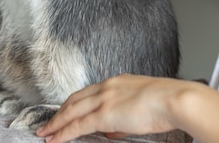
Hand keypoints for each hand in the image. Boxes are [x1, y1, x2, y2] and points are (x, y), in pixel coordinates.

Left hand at [36, 74, 185, 142]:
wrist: (174, 99)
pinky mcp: (105, 113)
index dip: (73, 104)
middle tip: (47, 124)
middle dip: (59, 113)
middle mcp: (106, 86)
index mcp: (116, 82)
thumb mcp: (141, 106)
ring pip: (72, 111)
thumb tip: (111, 131)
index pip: (87, 93)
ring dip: (57, 123)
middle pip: (74, 100)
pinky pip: (79, 125)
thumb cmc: (165, 103)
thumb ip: (123, 118)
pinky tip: (55, 139)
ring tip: (45, 133)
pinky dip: (64, 133)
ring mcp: (104, 98)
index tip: (64, 112)